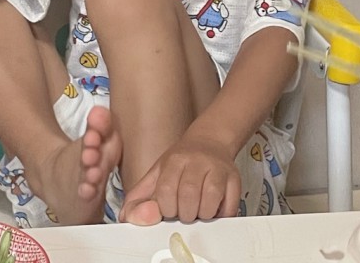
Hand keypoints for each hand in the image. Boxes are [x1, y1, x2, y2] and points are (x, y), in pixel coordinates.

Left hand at [120, 132, 240, 224]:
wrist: (209, 141)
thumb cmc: (181, 162)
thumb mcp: (157, 173)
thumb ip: (140, 195)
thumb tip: (125, 218)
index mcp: (173, 160)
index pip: (165, 192)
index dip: (165, 208)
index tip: (168, 209)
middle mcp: (196, 162)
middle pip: (187, 198)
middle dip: (183, 214)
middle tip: (183, 211)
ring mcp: (217, 169)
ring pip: (208, 204)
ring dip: (201, 215)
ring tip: (197, 210)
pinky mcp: (234, 178)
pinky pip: (228, 207)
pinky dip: (219, 215)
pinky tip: (213, 208)